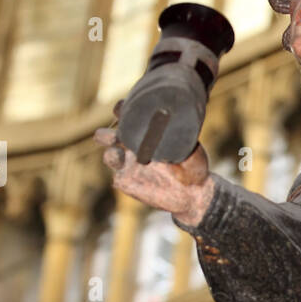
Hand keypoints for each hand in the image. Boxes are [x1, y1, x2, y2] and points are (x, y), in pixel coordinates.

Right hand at [95, 102, 213, 226]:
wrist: (193, 194)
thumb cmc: (193, 166)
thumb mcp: (193, 150)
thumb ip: (183, 141)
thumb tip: (176, 132)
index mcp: (144, 133)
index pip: (126, 117)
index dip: (121, 110)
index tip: (124, 107)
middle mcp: (132, 147)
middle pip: (107, 136)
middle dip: (106, 134)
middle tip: (116, 136)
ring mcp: (128, 166)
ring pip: (109, 156)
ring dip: (111, 154)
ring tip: (119, 154)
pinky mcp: (128, 183)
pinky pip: (117, 178)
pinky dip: (122, 175)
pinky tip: (131, 174)